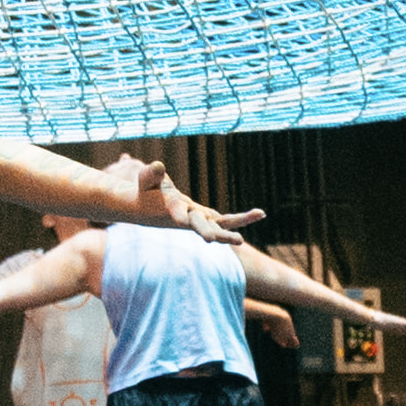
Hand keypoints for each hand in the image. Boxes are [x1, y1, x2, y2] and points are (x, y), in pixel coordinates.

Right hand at [120, 158, 263, 238]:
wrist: (147, 211)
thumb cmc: (146, 191)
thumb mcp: (146, 180)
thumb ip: (151, 175)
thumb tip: (158, 166)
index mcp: (169, 207)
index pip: (174, 210)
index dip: (177, 213)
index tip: (179, 218)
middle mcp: (186, 217)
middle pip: (199, 224)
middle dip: (207, 230)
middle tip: (214, 239)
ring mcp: (198, 220)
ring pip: (218, 225)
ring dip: (232, 229)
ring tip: (252, 226)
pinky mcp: (206, 218)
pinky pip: (226, 220)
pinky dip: (241, 218)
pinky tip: (259, 213)